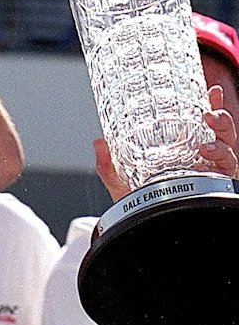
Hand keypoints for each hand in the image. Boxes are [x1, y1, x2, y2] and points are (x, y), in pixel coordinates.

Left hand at [93, 87, 237, 203]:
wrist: (145, 232)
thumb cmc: (140, 206)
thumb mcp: (122, 184)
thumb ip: (109, 166)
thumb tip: (98, 143)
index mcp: (185, 152)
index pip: (200, 125)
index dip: (209, 106)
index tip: (211, 92)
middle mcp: (203, 160)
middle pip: (220, 132)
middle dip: (220, 118)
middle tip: (209, 113)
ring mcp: (212, 173)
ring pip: (228, 147)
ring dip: (222, 137)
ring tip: (207, 136)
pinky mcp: (217, 188)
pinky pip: (226, 170)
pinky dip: (220, 159)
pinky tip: (205, 157)